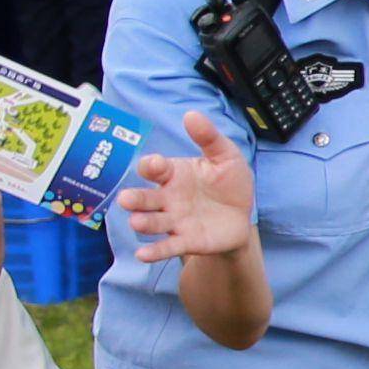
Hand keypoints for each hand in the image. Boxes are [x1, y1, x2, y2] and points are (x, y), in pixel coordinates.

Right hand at [120, 115, 260, 258]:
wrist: (242, 215)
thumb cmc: (228, 183)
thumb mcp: (226, 157)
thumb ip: (209, 137)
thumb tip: (192, 114)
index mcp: (174, 174)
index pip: (154, 169)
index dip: (152, 166)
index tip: (155, 166)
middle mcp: (167, 198)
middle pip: (145, 198)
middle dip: (135, 199)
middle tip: (126, 199)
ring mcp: (174, 220)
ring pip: (152, 222)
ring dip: (143, 223)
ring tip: (137, 222)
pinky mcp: (185, 241)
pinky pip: (167, 247)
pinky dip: (154, 251)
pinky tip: (142, 255)